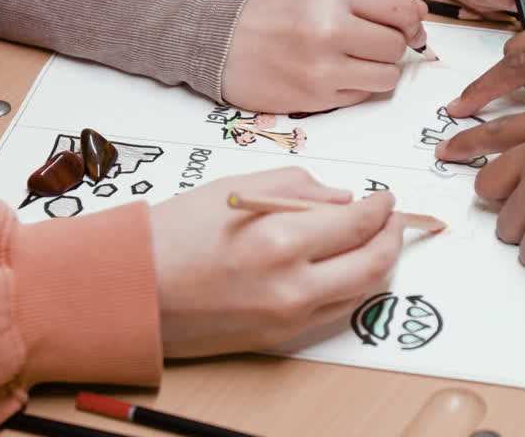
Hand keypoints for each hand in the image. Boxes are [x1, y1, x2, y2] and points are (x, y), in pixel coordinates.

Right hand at [150, 167, 404, 357]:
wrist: (132, 290)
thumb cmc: (173, 234)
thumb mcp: (235, 187)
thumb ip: (297, 187)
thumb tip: (341, 198)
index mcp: (279, 240)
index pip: (358, 223)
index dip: (380, 207)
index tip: (383, 197)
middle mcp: (291, 285)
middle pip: (373, 263)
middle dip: (392, 236)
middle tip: (392, 218)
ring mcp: (288, 318)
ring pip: (361, 292)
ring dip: (378, 263)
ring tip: (374, 240)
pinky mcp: (280, 337)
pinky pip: (334, 310)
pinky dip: (351, 287)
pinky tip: (345, 267)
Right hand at [221, 0, 427, 111]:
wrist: (224, 42)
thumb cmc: (279, 15)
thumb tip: (420, 16)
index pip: (403, 10)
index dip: (413, 22)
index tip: (408, 28)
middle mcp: (330, 27)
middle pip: (396, 45)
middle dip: (392, 47)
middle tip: (372, 44)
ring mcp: (323, 67)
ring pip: (387, 76)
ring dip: (379, 70)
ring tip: (356, 61)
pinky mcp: (316, 97)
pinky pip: (363, 95)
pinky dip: (357, 87)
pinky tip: (334, 74)